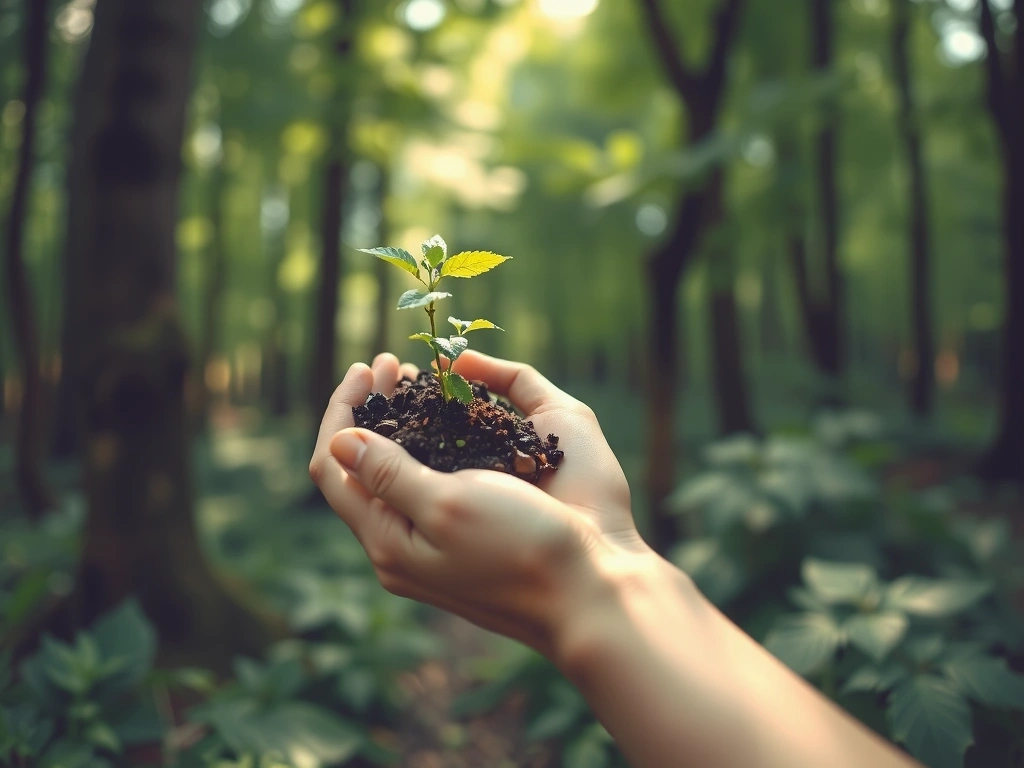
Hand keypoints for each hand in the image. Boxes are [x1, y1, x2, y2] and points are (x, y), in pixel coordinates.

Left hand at [308, 351, 651, 659]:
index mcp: (386, 541)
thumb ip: (388, 473)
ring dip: (398, 423)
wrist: (587, 593)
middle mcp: (399, 546)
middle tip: (391, 362)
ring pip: (395, 474)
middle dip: (368, 408)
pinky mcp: (463, 540)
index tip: (365, 367)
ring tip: (415, 379)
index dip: (339, 411)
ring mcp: (431, 546)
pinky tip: (450, 421)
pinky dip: (429, 444)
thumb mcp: (446, 505)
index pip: (331, 467)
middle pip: (359, 468)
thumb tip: (340, 439)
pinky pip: (430, 484)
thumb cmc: (520, 546)